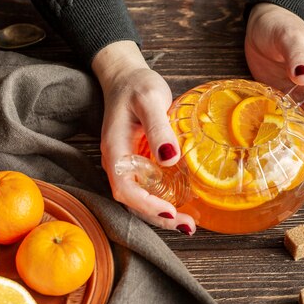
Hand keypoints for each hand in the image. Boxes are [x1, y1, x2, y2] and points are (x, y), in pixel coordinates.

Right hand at [92, 41, 195, 234]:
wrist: (126, 77)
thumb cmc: (137, 86)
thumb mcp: (150, 99)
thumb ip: (158, 128)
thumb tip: (170, 159)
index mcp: (115, 150)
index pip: (125, 188)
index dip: (146, 204)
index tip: (171, 211)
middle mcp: (116, 162)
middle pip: (132, 201)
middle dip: (158, 217)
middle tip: (187, 226)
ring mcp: (125, 164)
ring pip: (138, 198)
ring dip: (160, 214)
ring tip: (187, 223)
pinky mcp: (135, 163)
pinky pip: (145, 188)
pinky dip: (161, 201)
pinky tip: (180, 205)